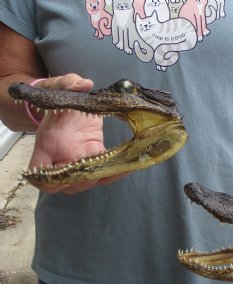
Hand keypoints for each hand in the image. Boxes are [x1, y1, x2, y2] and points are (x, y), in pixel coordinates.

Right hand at [28, 73, 126, 193]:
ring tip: (117, 168)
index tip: (67, 173)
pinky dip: (113, 174)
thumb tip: (84, 85)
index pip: (39, 172)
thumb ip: (68, 83)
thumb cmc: (59, 98)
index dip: (51, 179)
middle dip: (83, 181)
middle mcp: (60, 158)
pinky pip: (102, 174)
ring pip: (85, 182)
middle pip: (67, 184)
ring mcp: (77, 162)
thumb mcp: (60, 86)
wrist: (68, 106)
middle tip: (98, 170)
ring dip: (99, 179)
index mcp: (47, 144)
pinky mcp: (93, 159)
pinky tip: (126, 168)